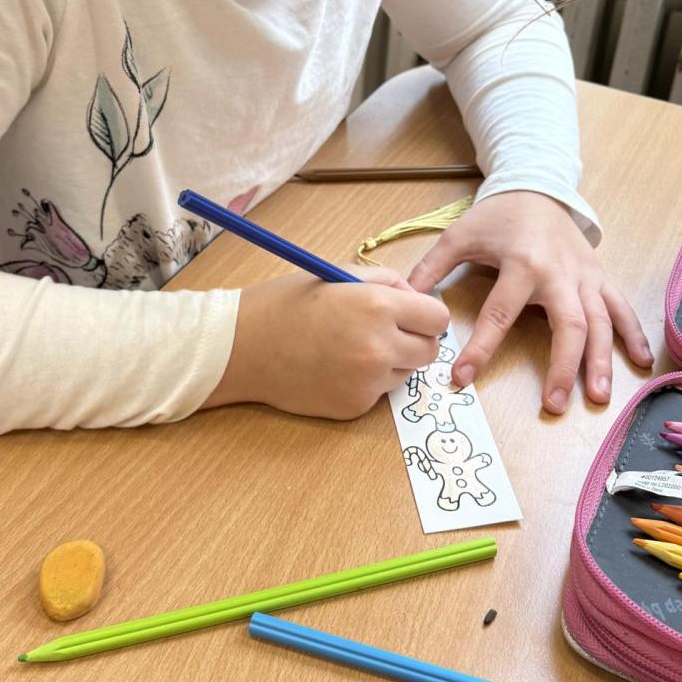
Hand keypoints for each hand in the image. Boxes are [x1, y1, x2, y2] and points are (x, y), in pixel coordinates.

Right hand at [203, 267, 448, 418]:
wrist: (243, 347)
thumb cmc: (287, 304)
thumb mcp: (338, 275)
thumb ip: (385, 282)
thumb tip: (415, 297)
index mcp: (378, 306)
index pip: (438, 318)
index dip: (425, 315)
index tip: (410, 314)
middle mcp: (379, 347)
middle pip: (430, 351)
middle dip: (414, 340)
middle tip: (385, 332)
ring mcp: (368, 381)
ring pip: (406, 373)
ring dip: (392, 362)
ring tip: (352, 348)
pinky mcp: (355, 406)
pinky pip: (379, 393)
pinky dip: (366, 382)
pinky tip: (335, 368)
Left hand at [406, 191, 651, 410]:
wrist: (536, 188)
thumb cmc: (497, 216)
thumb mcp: (459, 236)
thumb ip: (430, 268)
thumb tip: (404, 298)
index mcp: (520, 263)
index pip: (499, 314)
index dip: (481, 349)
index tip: (462, 379)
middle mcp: (558, 273)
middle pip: (567, 325)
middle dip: (562, 367)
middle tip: (554, 404)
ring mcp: (583, 276)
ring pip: (600, 322)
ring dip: (601, 360)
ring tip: (599, 397)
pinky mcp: (599, 277)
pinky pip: (620, 307)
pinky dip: (634, 334)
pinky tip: (641, 363)